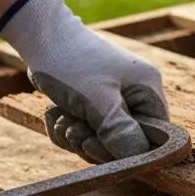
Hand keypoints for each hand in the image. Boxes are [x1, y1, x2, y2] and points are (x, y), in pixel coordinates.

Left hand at [0, 0, 169, 162]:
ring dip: (76, 136)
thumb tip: (140, 160)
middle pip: (126, 143)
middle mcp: (136, 96)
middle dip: (94, 142)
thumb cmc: (71, 62)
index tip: (95, 145)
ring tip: (61, 116)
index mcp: (148, 90)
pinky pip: (86, 131)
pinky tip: (56, 114)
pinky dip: (68, 128)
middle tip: (74, 130)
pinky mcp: (93, 104)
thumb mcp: (96, 100)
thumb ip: (120, 131)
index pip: (154, 137)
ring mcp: (115, 100)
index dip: (128, 151)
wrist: (39, 35)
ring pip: (102, 140)